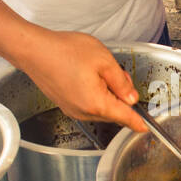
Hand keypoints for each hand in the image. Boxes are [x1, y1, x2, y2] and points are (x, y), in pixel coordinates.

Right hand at [14, 26, 146, 132]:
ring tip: (96, 70)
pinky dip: (94, 94)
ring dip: (106, 94)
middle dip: (120, 96)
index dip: (138, 122)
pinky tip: (86, 75)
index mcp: (97, 103)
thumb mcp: (104, 61)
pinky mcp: (66, 105)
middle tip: (116, 73)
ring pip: (101, 108)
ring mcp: (73, 110)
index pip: (125, 117)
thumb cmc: (65, 52)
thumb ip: (122, 82)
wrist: (35, 51)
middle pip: (113, 111)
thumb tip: (131, 98)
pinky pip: (88, 105)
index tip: (145, 129)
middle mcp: (84, 112)